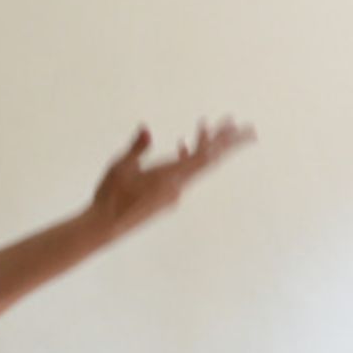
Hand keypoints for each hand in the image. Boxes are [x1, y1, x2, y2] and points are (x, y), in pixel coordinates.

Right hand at [90, 118, 255, 238]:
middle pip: (210, 161)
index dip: (221, 140)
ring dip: (206, 146)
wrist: (104, 226)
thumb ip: (137, 148)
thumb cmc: (110, 196)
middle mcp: (178, 186)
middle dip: (228, 143)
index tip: (233, 126)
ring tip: (211, 126)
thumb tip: (146, 130)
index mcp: (170, 177)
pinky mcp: (167, 198)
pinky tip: (183, 145)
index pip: (204, 156)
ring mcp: (174, 193)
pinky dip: (188, 157)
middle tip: (249, 129)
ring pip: (197, 166)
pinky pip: (185, 173)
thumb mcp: (121, 167)